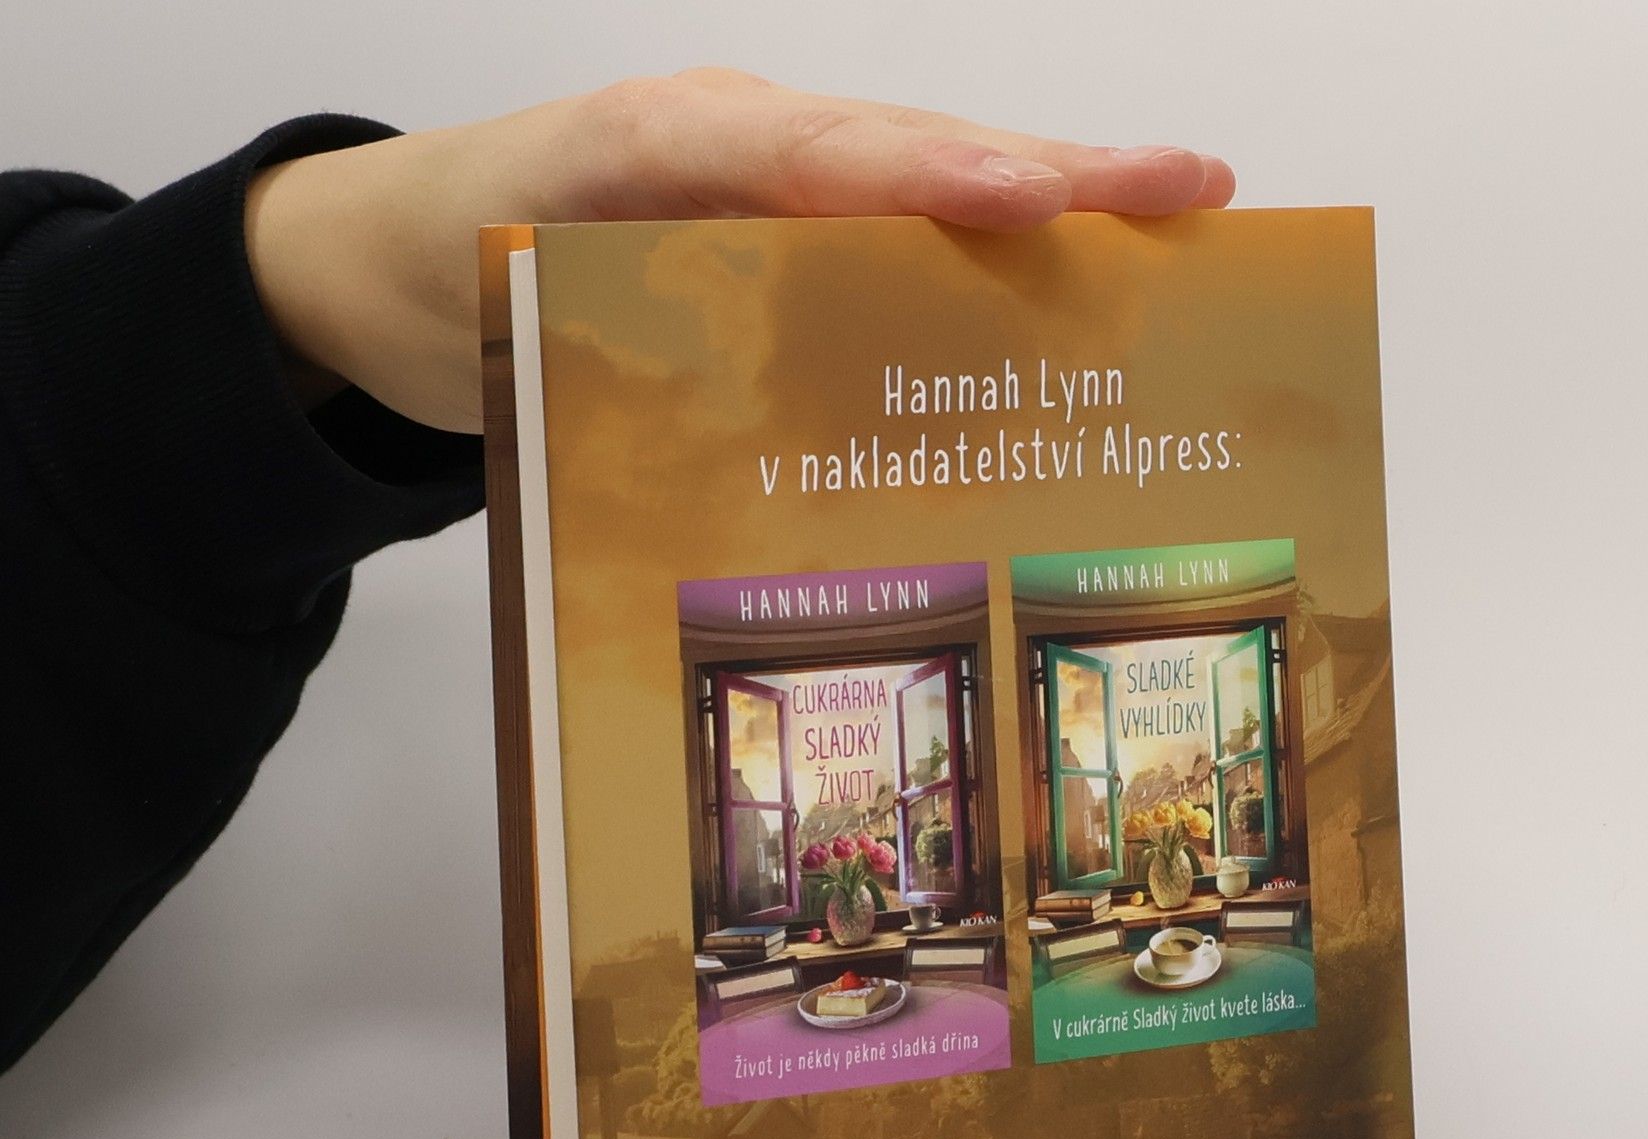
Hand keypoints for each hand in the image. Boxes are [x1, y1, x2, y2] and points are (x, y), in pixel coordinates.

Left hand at [245, 70, 1234, 434]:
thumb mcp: (495, 295)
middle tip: (1193, 192)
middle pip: (914, 148)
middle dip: (1058, 172)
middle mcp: (738, 151)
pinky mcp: (772, 233)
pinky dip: (981, 255)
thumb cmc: (437, 271)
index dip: (929, 175)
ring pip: (923, 182)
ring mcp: (765, 187)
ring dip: (1051, 205)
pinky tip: (1062, 296)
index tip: (1034, 199)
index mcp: (668, 148)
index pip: (819, 150)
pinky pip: (889, 235)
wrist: (380, 267)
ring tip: (1174, 228)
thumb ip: (601, 326)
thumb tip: (734, 407)